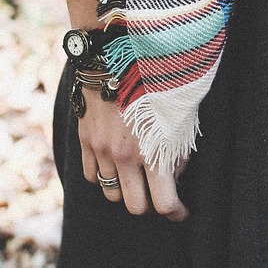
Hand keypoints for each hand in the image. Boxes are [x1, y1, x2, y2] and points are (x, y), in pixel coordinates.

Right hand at [77, 91, 188, 220]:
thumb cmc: (159, 83)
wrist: (120, 54)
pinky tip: (117, 165)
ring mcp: (101, 150)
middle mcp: (125, 157)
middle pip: (135, 207)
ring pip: (111, 194)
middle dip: (151, 205)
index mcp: (153, 152)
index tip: (181, 213)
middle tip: (159, 195)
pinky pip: (91, 176)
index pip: (164, 204)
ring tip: (138, 178)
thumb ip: (178, 153)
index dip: (176, 213)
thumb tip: (173, 178)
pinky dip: (104, 177)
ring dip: (126, 191)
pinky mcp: (85, 139)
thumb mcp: (181, 117)